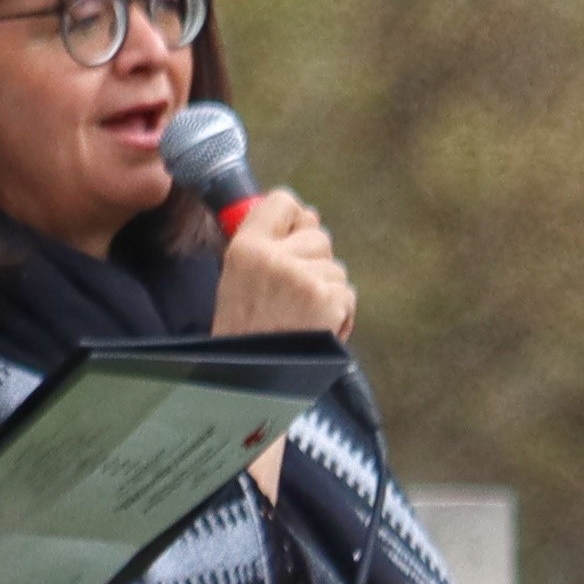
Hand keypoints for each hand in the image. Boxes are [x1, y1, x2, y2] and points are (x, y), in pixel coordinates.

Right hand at [211, 187, 353, 342]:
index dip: (294, 220)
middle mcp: (274, 256)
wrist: (249, 382)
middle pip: (318, 235)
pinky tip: (316, 331)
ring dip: (327, 292)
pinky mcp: (327, 299)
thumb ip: (268, 246)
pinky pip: (347, 294)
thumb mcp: (237, 281)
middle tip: (291, 298)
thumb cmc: (245, 334)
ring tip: (301, 319)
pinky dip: (339, 315)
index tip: (291, 241)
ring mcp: (302, 277)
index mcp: (246, 248)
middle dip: (314, 263)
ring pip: (336, 268)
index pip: (282, 201)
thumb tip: (310, 217)